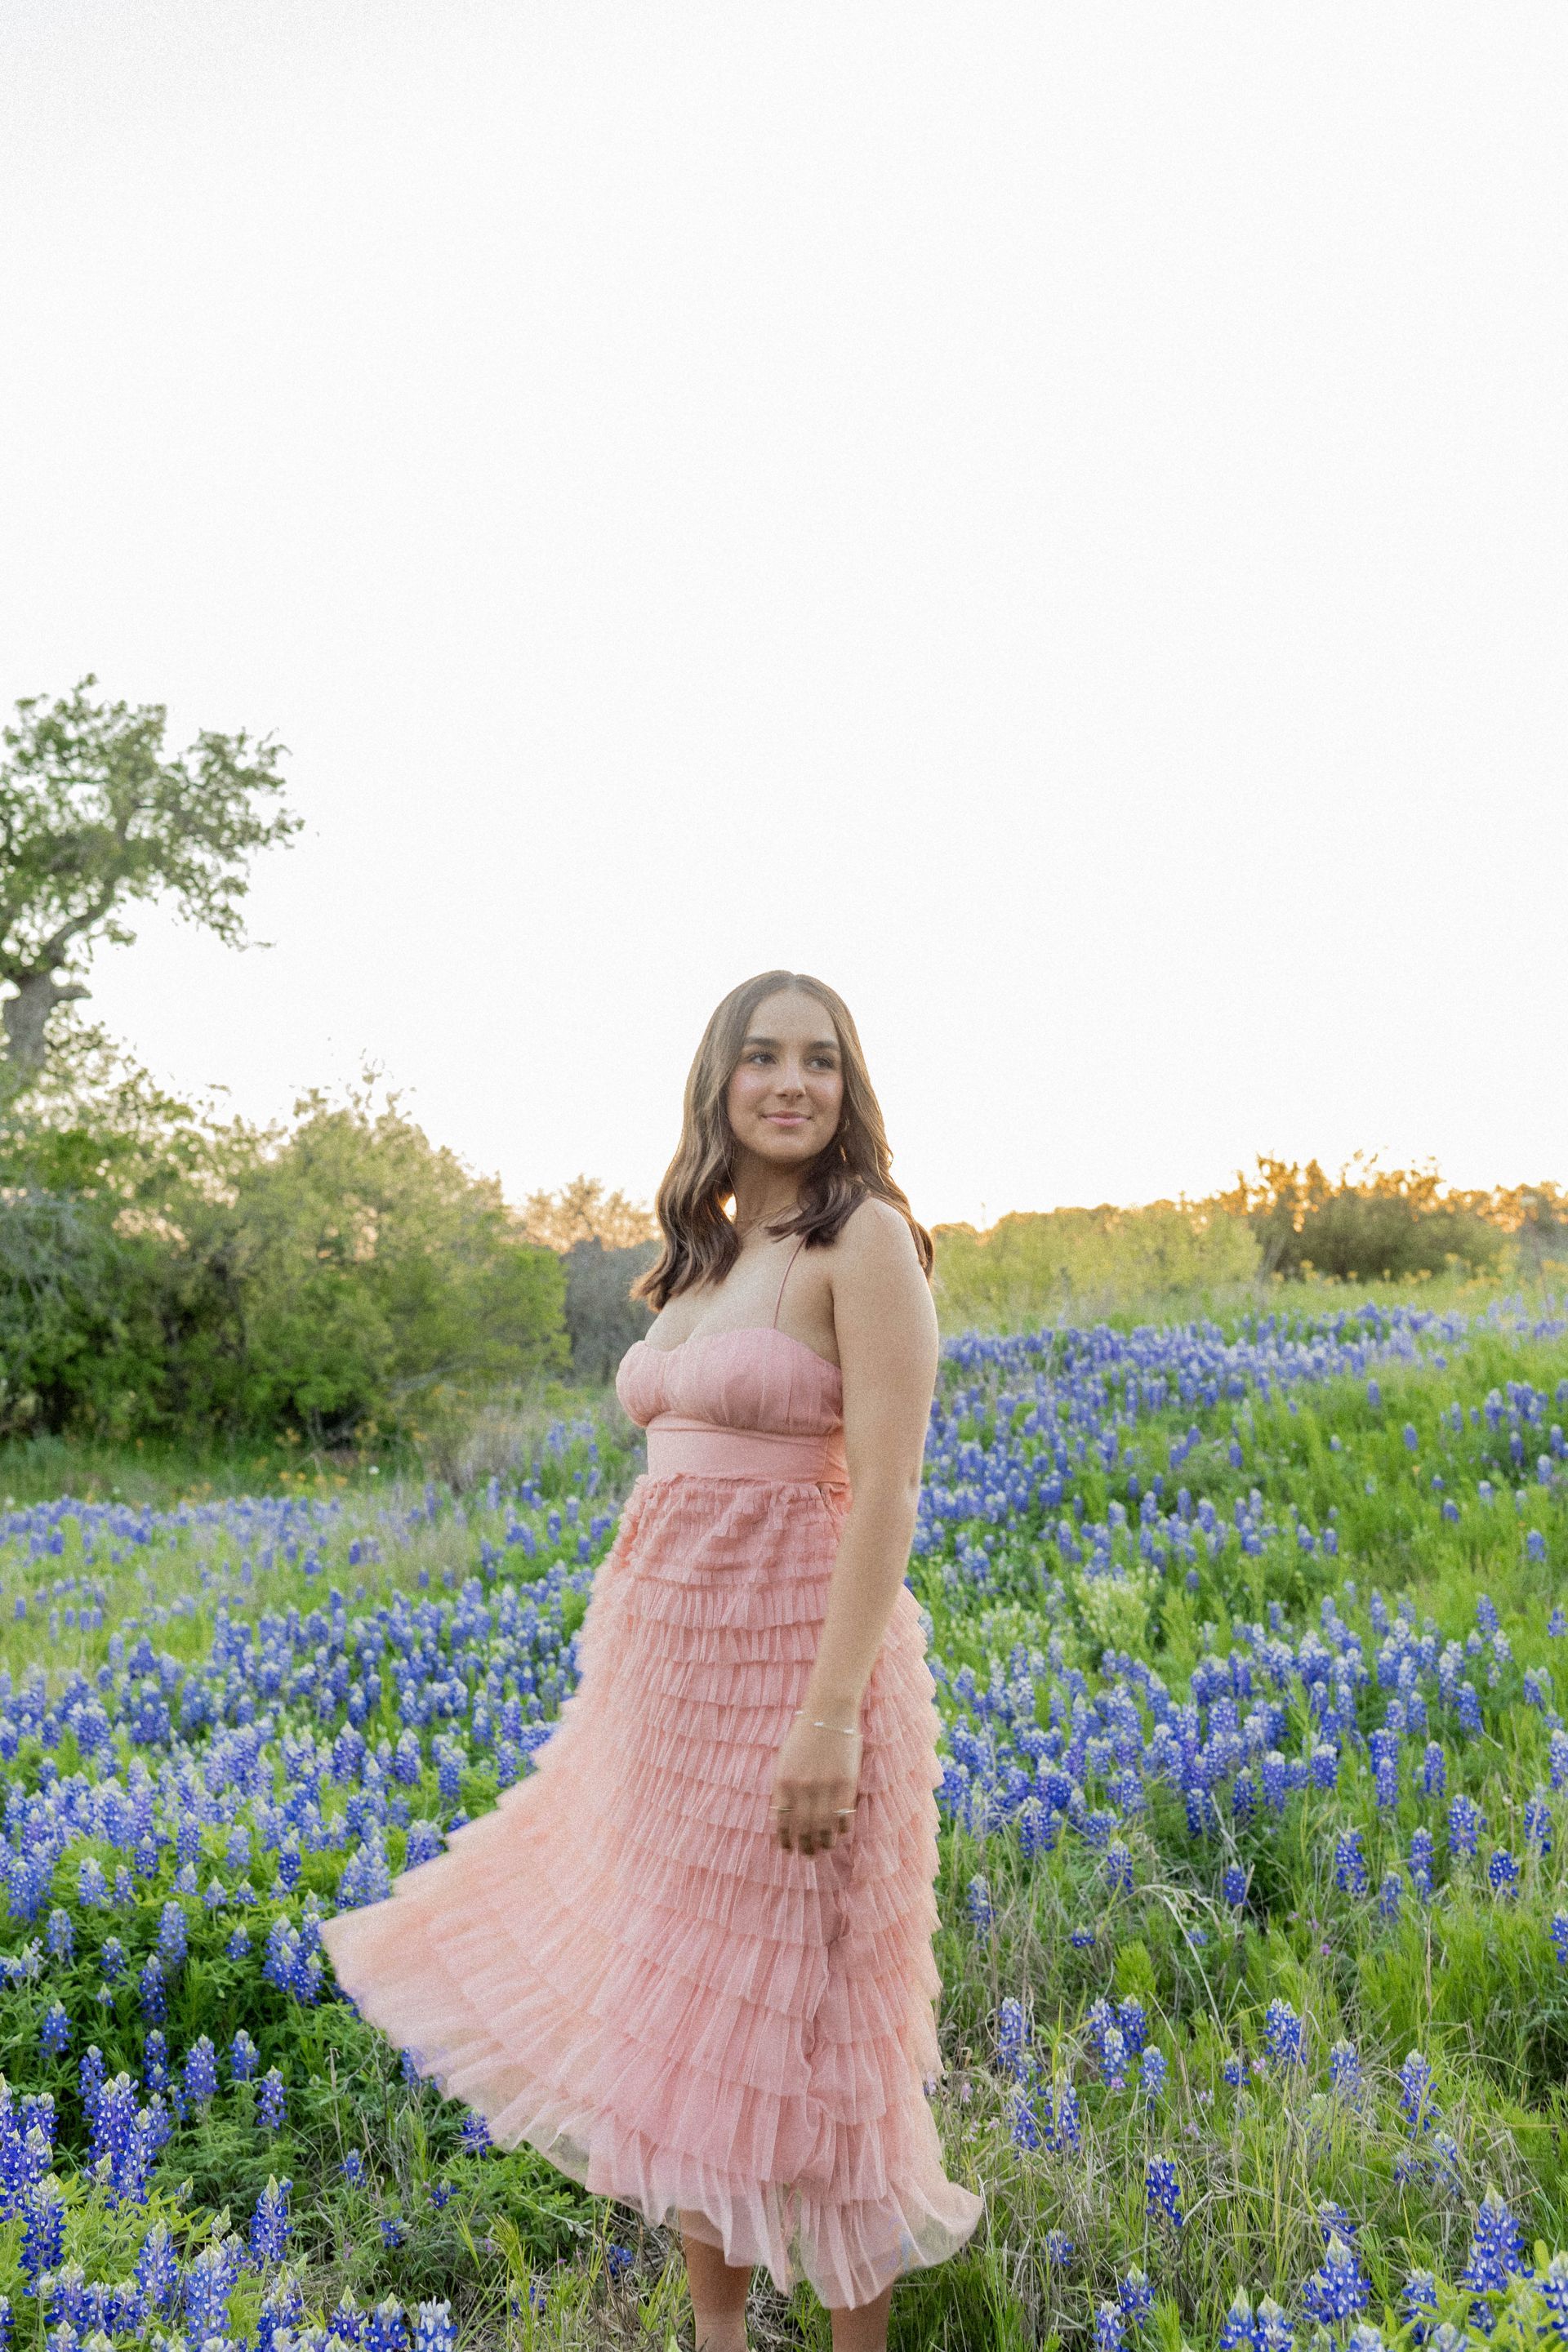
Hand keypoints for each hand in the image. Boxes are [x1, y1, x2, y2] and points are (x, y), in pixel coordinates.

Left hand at [769, 1713, 860, 1855]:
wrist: (828, 1712)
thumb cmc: (804, 1735)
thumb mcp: (785, 1760)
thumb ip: (783, 1788)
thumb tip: (783, 1817)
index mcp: (783, 1782)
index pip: (782, 1822)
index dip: (786, 1840)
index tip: (789, 1850)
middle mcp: (802, 1788)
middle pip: (803, 1829)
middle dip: (805, 1847)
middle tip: (808, 1856)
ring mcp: (825, 1787)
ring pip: (824, 1827)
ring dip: (824, 1842)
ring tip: (825, 1848)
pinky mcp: (846, 1783)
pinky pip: (844, 1816)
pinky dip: (842, 1828)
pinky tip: (841, 1832)